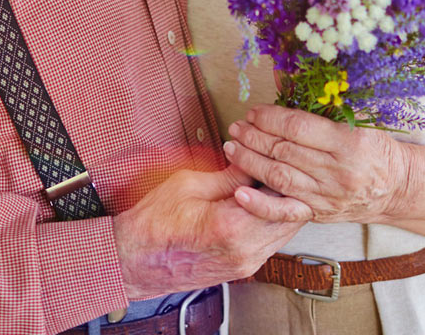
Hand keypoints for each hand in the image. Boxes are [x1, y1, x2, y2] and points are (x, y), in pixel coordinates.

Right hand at [111, 165, 311, 300]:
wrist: (133, 261)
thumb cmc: (153, 223)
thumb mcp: (189, 185)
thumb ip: (230, 175)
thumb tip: (255, 162)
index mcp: (232, 227)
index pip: (282, 197)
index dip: (283, 172)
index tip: (277, 155)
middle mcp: (245, 251)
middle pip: (291, 216)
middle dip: (288, 188)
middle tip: (276, 165)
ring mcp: (246, 265)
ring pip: (286, 231)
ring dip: (282, 206)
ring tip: (266, 181)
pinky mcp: (243, 269)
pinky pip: (272, 242)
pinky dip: (272, 221)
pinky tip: (259, 202)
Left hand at [223, 105, 410, 224]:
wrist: (397, 188)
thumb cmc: (376, 149)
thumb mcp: (360, 122)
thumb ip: (328, 107)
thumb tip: (287, 82)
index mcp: (349, 143)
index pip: (299, 127)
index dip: (270, 118)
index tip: (254, 111)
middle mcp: (337, 171)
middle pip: (284, 151)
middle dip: (254, 136)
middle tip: (236, 126)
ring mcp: (326, 196)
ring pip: (279, 178)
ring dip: (250, 161)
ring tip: (232, 147)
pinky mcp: (319, 214)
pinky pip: (285, 212)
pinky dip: (260, 205)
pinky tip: (240, 194)